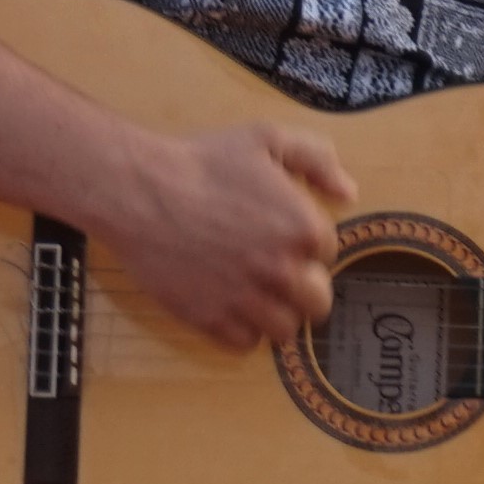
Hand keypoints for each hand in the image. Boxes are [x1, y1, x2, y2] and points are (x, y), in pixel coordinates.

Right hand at [108, 121, 351, 343]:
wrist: (136, 191)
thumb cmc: (200, 163)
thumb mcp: (266, 139)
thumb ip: (317, 160)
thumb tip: (348, 193)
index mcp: (304, 229)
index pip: (328, 254)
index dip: (305, 245)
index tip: (280, 235)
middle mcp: (282, 270)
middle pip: (318, 303)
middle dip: (301, 288)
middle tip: (275, 273)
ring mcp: (247, 299)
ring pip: (285, 330)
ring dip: (274, 314)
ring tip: (253, 293)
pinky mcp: (211, 319)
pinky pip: (245, 345)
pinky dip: (240, 330)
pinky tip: (228, 304)